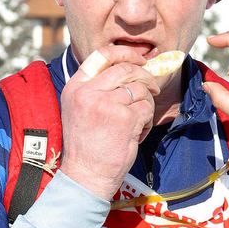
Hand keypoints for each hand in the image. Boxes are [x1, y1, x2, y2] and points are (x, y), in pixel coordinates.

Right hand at [59, 46, 159, 199]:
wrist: (85, 175)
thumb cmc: (86, 144)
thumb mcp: (80, 108)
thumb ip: (97, 87)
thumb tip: (131, 67)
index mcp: (75, 87)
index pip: (102, 55)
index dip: (125, 53)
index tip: (140, 59)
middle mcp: (88, 92)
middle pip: (126, 69)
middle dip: (145, 76)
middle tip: (152, 87)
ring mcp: (106, 103)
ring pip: (140, 89)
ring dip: (145, 104)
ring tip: (136, 121)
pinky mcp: (124, 118)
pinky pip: (146, 108)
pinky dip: (146, 121)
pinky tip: (135, 134)